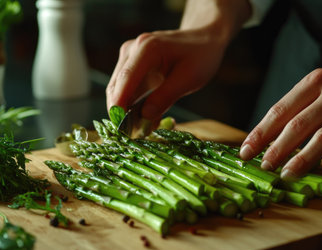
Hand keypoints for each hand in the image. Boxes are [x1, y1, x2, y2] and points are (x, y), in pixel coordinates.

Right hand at [106, 28, 227, 122]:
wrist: (203, 41)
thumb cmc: (200, 57)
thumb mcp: (189, 79)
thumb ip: (166, 96)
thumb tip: (144, 117)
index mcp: (147, 49)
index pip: (126, 79)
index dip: (119, 105)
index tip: (120, 128)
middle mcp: (132, 50)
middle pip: (117, 87)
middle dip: (121, 113)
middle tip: (135, 136)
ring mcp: (129, 57)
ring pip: (118, 90)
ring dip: (127, 112)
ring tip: (144, 131)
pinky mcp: (131, 65)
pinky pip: (127, 90)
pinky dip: (133, 106)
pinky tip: (148, 119)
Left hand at [240, 57, 321, 178]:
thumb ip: (302, 103)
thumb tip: (271, 134)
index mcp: (317, 81)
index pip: (280, 110)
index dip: (260, 133)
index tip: (245, 151)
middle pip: (297, 126)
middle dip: (275, 150)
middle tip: (263, 167)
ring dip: (301, 161)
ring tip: (285, 175)